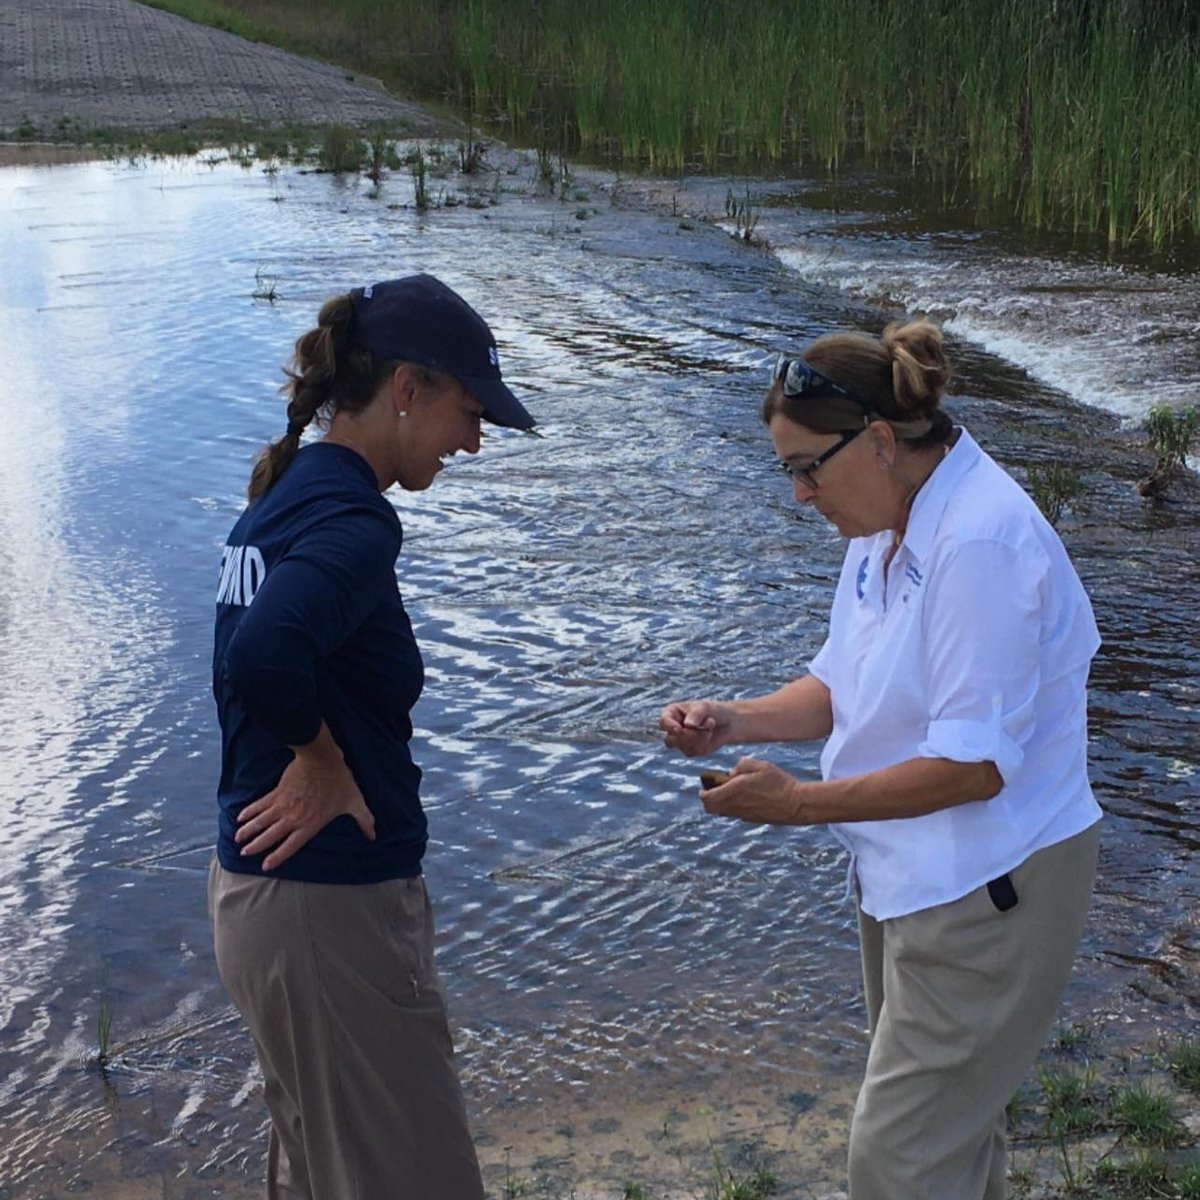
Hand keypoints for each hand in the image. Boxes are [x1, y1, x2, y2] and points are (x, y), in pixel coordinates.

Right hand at [235, 742, 375, 870]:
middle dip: (256, 846)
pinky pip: (259, 805)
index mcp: (310, 824)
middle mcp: (292, 818)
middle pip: (270, 836)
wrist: (322, 758)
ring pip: (260, 822)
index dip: (277, 857)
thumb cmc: (339, 781)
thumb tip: (373, 834)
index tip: (265, 866)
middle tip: (245, 853)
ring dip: (248, 831)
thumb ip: (363, 820)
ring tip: (238, 839)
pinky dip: (249, 812)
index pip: (290, 846)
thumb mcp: (354, 801)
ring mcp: (282, 805)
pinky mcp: (276, 792)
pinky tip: (240, 817)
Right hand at [659, 699, 734, 756]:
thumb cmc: (714, 710)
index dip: (669, 726)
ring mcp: (681, 741)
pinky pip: (693, 752)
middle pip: (669, 740)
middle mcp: (674, 728)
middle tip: (699, 728)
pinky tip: (710, 733)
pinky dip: (703, 743)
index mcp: (672, 714)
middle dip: (685, 737)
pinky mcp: (691, 750)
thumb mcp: (705, 707)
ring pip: (682, 747)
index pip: (663, 722)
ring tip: (710, 723)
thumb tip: (688, 725)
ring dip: (698, 738)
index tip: (679, 729)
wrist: (730, 722)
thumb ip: (696, 714)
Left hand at [699, 757, 812, 825]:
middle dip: (708, 799)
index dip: (703, 792)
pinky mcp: (751, 820)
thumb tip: (731, 772)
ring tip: (730, 791)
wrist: (795, 804)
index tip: (704, 787)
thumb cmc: (779, 782)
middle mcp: (736, 805)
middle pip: (710, 809)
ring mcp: (743, 815)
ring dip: (720, 803)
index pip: (708, 798)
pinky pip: (733, 814)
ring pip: (721, 813)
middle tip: (714, 789)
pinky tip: (744, 798)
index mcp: (736, 790)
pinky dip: (731, 807)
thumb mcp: (761, 765)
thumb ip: (742, 764)